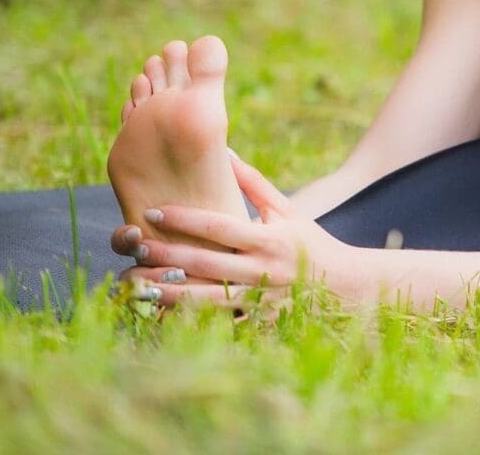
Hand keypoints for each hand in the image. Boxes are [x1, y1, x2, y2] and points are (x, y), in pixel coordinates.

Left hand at [121, 151, 353, 312]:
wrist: (345, 287)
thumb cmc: (310, 242)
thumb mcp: (286, 210)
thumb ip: (253, 184)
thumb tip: (224, 152)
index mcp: (268, 240)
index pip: (219, 227)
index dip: (183, 218)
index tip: (152, 210)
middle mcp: (262, 271)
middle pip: (205, 263)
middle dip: (166, 254)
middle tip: (135, 245)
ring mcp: (259, 303)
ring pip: (204, 299)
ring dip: (166, 291)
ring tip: (134, 283)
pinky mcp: (257, 326)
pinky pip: (215, 327)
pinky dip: (186, 323)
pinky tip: (158, 314)